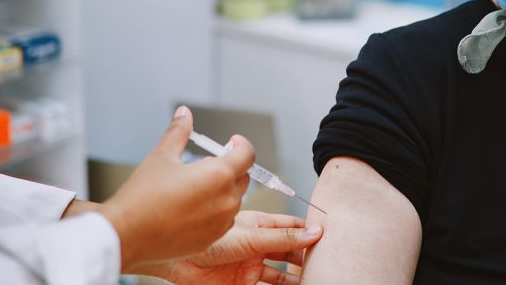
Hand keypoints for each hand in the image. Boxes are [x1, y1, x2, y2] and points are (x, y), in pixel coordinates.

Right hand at [100, 106, 254, 270]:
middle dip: (231, 167)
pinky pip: (223, 220)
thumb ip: (179, 131)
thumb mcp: (162, 155)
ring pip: (234, 200)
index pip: (248, 155)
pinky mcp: (211, 240)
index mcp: (219, 175)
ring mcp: (220, 223)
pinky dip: (216, 210)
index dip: (242, 145)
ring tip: (196, 186)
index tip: (232, 142)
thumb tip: (184, 113)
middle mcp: (225, 200)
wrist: (126, 235)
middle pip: (243, 177)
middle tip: (207, 163)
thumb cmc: (142, 196)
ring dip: (224, 189)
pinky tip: (192, 207)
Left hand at [129, 211, 322, 284]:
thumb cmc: (204, 237)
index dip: (309, 231)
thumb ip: (282, 237)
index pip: (291, 227)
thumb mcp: (250, 235)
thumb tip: (313, 232)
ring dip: (296, 277)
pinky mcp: (242, 284)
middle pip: (290, 252)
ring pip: (282, 274)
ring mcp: (251, 266)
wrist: (176, 258)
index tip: (329, 236)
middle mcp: (257, 245)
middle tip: (327, 263)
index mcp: (259, 225)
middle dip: (306, 257)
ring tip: (315, 280)